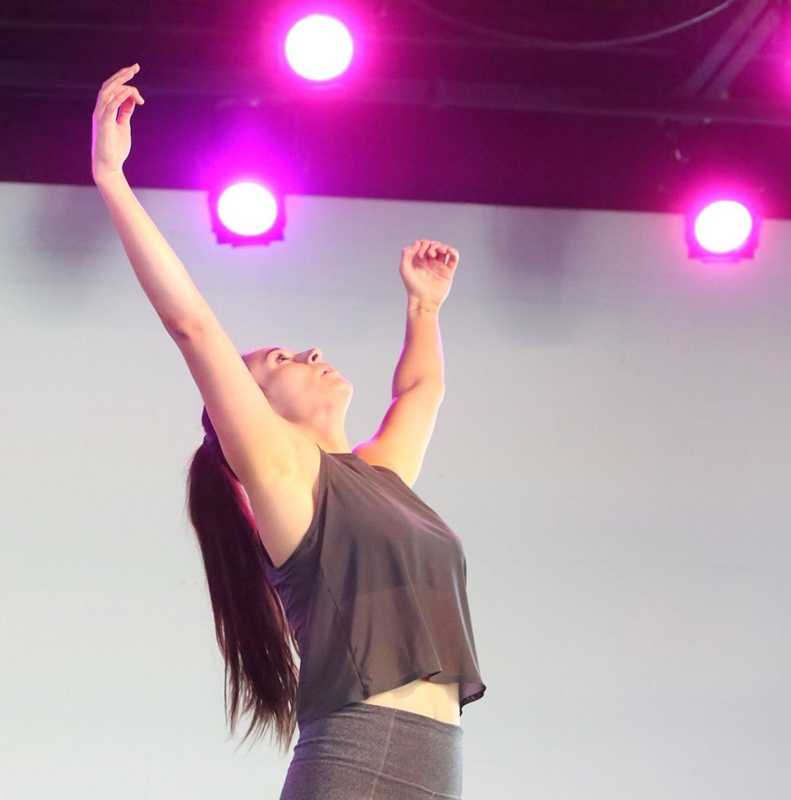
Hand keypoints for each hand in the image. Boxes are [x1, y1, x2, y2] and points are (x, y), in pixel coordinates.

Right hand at [91, 63, 145, 181]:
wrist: (108, 165)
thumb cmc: (115, 148)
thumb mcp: (123, 125)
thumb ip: (125, 111)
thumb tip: (132, 99)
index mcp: (104, 110)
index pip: (112, 89)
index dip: (124, 82)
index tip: (137, 80)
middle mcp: (100, 110)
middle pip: (109, 86)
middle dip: (122, 75)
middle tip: (135, 67)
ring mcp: (100, 116)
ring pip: (107, 92)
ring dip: (120, 82)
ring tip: (132, 74)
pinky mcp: (103, 124)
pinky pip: (109, 106)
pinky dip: (118, 97)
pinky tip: (128, 92)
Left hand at [399, 239, 459, 307]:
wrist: (423, 300)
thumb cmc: (412, 287)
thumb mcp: (404, 268)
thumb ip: (407, 253)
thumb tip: (418, 242)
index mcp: (419, 261)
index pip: (423, 244)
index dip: (422, 244)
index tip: (420, 254)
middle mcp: (429, 263)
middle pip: (434, 245)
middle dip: (432, 245)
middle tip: (429, 254)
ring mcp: (439, 267)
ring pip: (444, 249)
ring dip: (442, 246)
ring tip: (440, 251)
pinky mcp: (448, 272)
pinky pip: (454, 258)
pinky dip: (453, 251)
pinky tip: (448, 251)